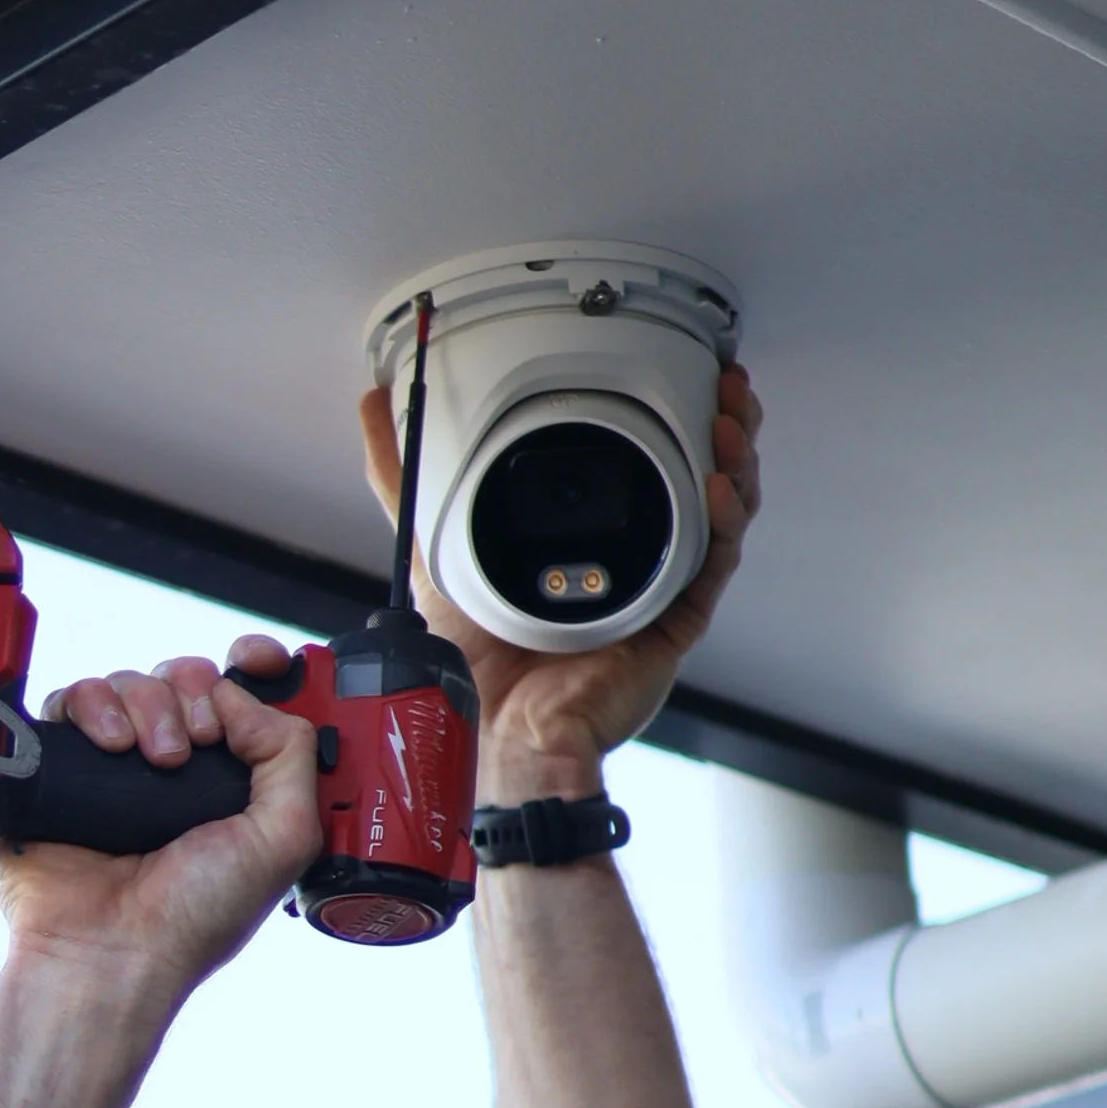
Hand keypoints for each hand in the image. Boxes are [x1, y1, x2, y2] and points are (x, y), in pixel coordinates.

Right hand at [0, 645, 321, 1005]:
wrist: (109, 950)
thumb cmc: (193, 917)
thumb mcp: (285, 839)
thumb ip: (291, 754)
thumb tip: (244, 696)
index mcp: (234, 785)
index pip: (246, 698)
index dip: (253, 667)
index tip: (253, 660)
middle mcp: (179, 772)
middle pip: (188, 679)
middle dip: (197, 695)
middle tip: (196, 743)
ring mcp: (120, 767)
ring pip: (134, 684)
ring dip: (149, 706)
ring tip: (153, 761)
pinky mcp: (65, 765)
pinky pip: (75, 700)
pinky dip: (96, 709)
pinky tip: (111, 747)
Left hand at [358, 364, 762, 782]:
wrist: (496, 734)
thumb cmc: (473, 664)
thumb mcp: (435, 546)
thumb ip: (405, 480)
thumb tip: (372, 413)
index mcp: (590, 541)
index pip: (647, 462)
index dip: (672, 414)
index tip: (682, 373)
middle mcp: (633, 561)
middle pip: (701, 479)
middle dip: (723, 427)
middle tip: (723, 386)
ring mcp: (658, 591)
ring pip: (721, 515)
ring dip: (734, 461)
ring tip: (727, 419)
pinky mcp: (672, 624)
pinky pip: (711, 567)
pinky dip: (720, 524)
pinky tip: (715, 488)